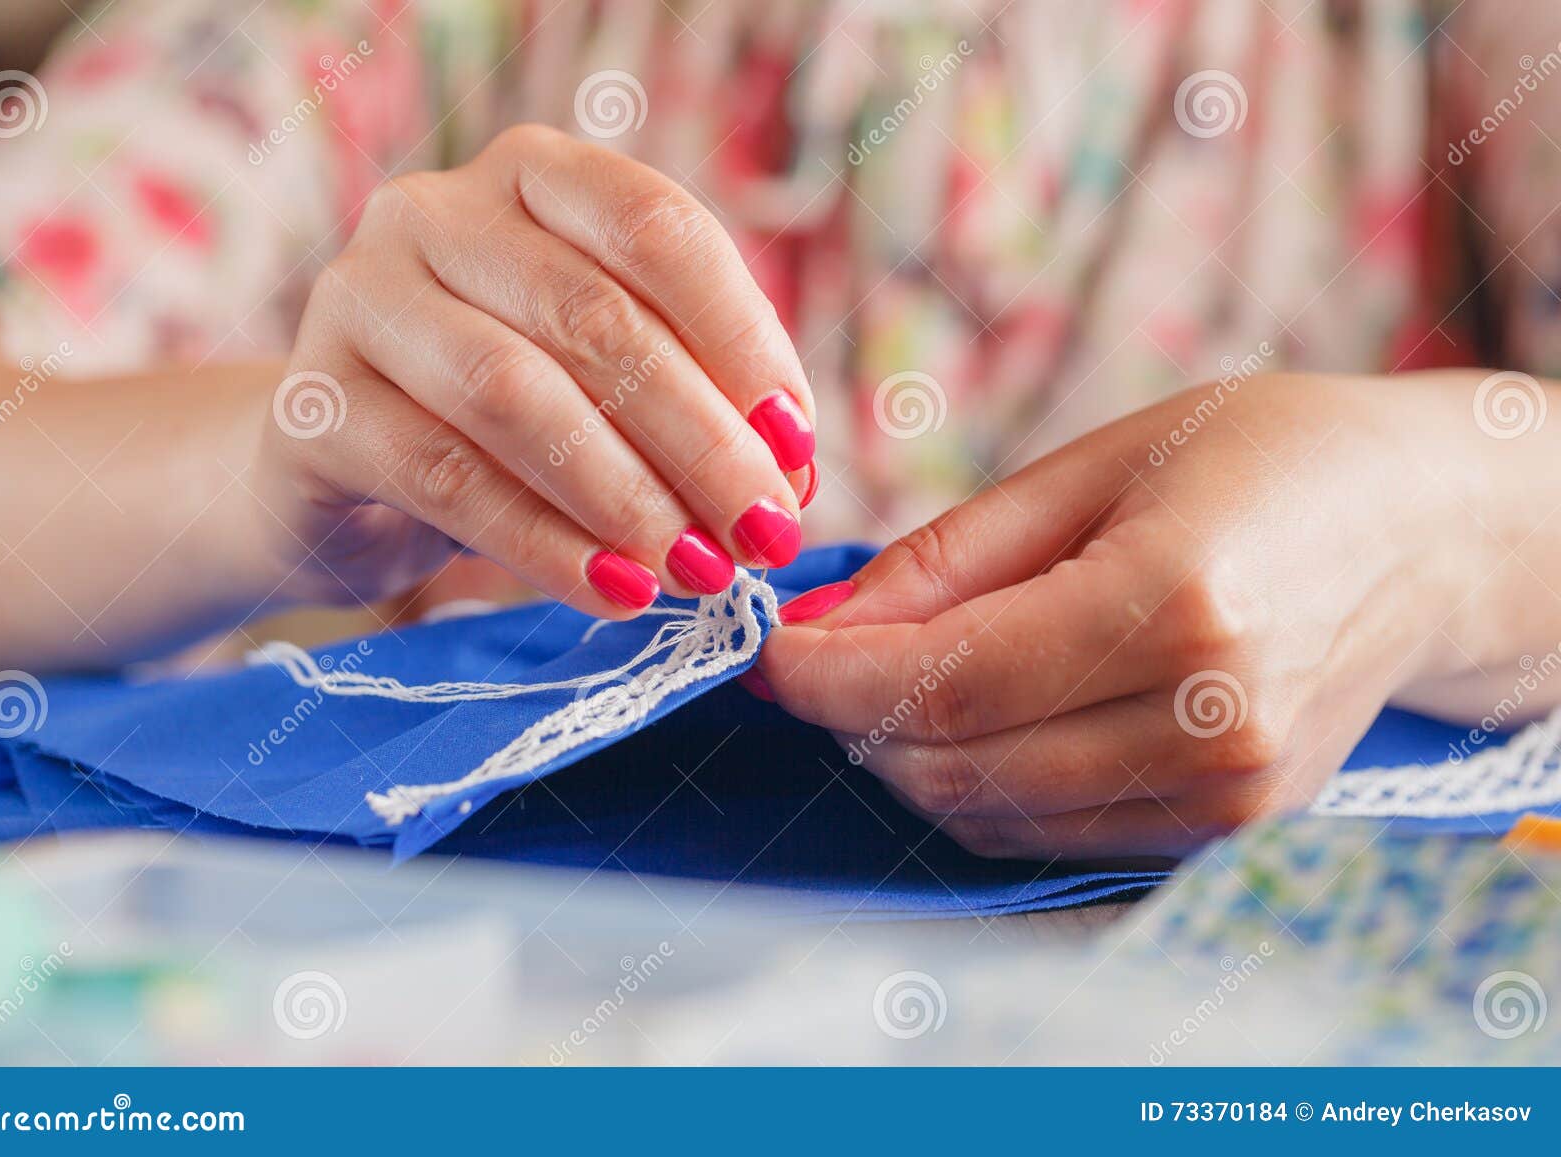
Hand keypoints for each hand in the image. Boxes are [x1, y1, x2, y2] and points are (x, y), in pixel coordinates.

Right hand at [253, 124, 814, 616]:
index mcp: (532, 175)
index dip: (741, 340)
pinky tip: (616, 591)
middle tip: (763, 534)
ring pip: (514, 394)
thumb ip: (690, 395)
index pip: (657, 229)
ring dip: (626, 494)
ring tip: (698, 571)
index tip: (796, 446)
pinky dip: (544, 544)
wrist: (338, 463)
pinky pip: (444, 477)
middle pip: (593, 317)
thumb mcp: (603, 380)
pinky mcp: (314, 404)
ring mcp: (361, 298)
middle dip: (699, 440)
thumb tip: (788, 474)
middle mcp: (435, 212)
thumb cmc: (503, 415)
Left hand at [754, 373, 1535, 859]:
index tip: (765, 651)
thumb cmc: (1269, 460)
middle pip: (956, 764)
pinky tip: (964, 717)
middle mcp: (1206, 721)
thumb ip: (949, 558)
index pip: (949, 681)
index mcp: (1177, 603)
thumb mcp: (1100, 464)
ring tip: (884, 676)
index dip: (829, 678)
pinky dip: (976, 785)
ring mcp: (1223, 794)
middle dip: (851, 717)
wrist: (1426, 535)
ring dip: (904, 756)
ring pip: (988, 815)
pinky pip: (1046, 832)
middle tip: (809, 654)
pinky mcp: (1223, 828)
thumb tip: (822, 625)